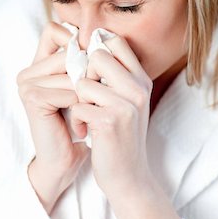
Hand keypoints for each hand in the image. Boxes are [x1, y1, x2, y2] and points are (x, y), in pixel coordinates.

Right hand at [16, 21, 88, 213]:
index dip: (76, 40)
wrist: (65, 159)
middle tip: (94, 97)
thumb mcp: (82, 87)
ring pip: (73, 71)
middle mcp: (28, 71)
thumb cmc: (78, 122)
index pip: (54, 30)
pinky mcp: (33, 97)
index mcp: (38, 64)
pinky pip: (71, 90)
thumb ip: (83, 61)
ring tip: (87, 111)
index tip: (92, 62)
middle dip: (89, 72)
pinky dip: (82, 105)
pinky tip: (79, 123)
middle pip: (69, 51)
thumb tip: (101, 34)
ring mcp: (27, 83)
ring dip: (88, 92)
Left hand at [69, 35, 152, 199]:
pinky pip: (78, 106)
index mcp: (141, 79)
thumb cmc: (120, 136)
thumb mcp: (126, 101)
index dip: (95, 49)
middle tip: (85, 96)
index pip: (116, 42)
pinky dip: (76, 120)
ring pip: (83, 82)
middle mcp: (138, 88)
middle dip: (83, 74)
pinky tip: (84, 132)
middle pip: (97, 55)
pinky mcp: (111, 121)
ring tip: (86, 117)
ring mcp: (127, 104)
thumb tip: (92, 45)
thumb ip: (115, 76)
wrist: (128, 176)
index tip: (88, 69)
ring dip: (78, 101)